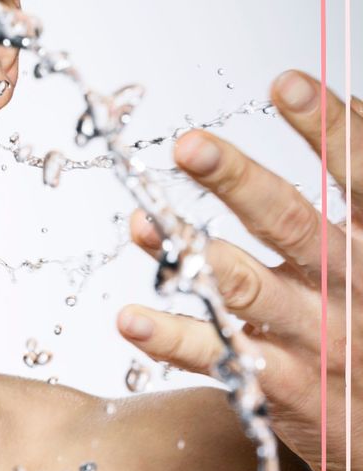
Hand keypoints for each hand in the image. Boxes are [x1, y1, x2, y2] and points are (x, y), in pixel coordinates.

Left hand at [116, 69, 358, 470]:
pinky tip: (130, 318)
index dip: (329, 128)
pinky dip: (173, 338)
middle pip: (295, 224)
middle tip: (188, 145)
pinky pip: (223, 359)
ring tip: (145, 221)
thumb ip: (362, 188)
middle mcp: (354, 287)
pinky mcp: (287, 388)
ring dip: (195, 253)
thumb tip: (344, 106)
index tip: (285, 81)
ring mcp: (321, 339)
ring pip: (250, 291)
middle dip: (240, 182)